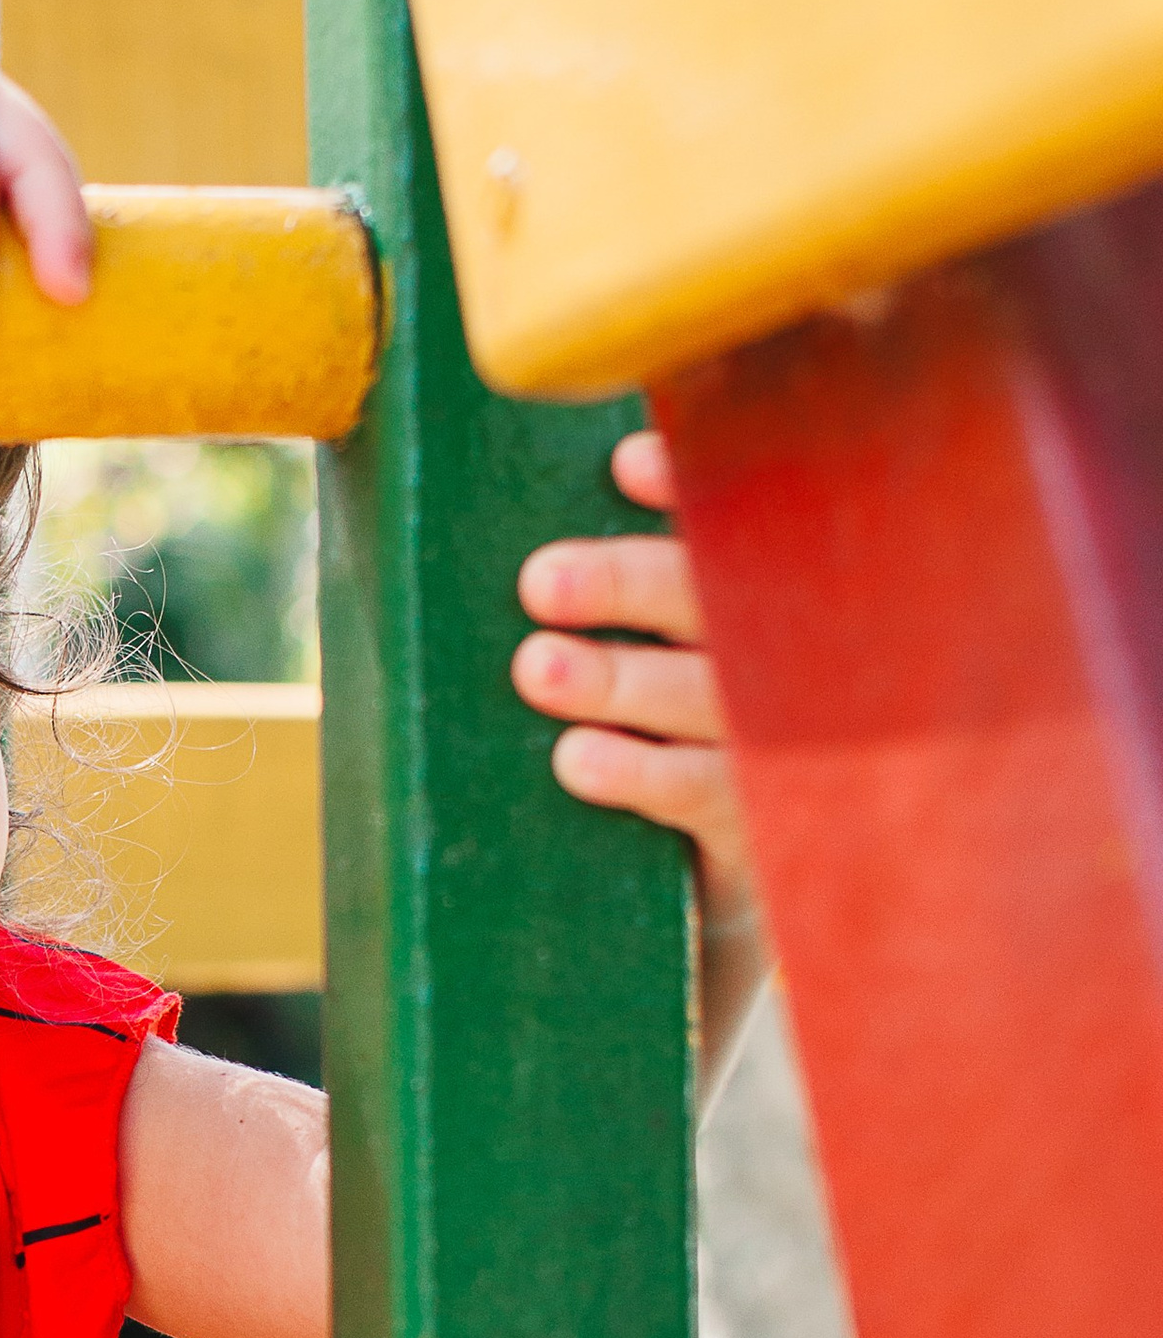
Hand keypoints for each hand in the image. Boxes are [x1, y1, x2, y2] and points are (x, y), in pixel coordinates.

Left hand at [512, 427, 755, 940]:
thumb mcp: (674, 643)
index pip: (750, 521)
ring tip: (537, 667)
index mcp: (780, 591)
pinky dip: (637, 772)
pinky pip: (703, 790)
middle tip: (542, 582)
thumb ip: (636, 583)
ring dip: (616, 680)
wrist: (747, 869)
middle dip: (629, 584)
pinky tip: (576, 758)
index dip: (692, 490)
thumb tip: (572, 496)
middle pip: (723, 604)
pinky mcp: (761, 826)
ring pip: (706, 698)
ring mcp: (788, 745)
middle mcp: (800, 658)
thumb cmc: (687, 728)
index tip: (623, 468)